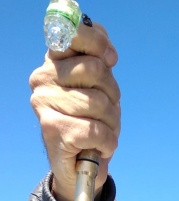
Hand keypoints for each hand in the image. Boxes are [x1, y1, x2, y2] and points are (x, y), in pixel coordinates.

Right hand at [29, 22, 120, 200]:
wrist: (81, 166)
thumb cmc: (92, 121)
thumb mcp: (99, 86)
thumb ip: (100, 60)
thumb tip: (107, 48)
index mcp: (53, 62)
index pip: (73, 34)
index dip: (98, 43)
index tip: (111, 59)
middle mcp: (43, 80)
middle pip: (95, 69)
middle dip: (112, 93)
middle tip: (107, 110)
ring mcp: (46, 105)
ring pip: (99, 102)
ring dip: (112, 122)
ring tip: (103, 131)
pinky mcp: (54, 131)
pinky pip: (97, 131)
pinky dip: (108, 142)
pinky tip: (102, 147)